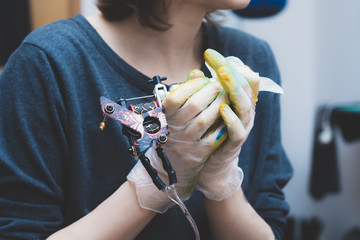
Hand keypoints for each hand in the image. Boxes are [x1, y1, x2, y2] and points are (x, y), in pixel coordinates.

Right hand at [127, 69, 228, 212]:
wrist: (172, 166)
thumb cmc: (175, 132)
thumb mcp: (173, 114)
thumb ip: (185, 93)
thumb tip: (197, 73)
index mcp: (165, 117)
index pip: (175, 97)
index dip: (192, 85)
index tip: (205, 79)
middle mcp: (173, 129)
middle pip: (193, 105)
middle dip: (210, 92)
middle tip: (221, 85)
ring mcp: (186, 142)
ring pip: (205, 120)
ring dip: (219, 105)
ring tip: (228, 96)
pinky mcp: (199, 154)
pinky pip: (213, 137)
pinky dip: (223, 125)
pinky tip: (230, 115)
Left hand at [195, 49, 259, 200]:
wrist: (211, 162)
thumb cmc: (210, 131)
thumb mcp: (206, 108)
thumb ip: (203, 91)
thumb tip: (194, 72)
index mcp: (239, 101)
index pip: (240, 77)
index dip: (227, 64)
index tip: (209, 54)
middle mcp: (245, 111)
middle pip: (245, 87)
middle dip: (230, 72)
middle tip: (217, 61)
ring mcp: (243, 127)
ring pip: (245, 106)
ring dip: (234, 90)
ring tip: (222, 76)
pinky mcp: (235, 142)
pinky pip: (238, 130)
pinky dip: (232, 119)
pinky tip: (223, 109)